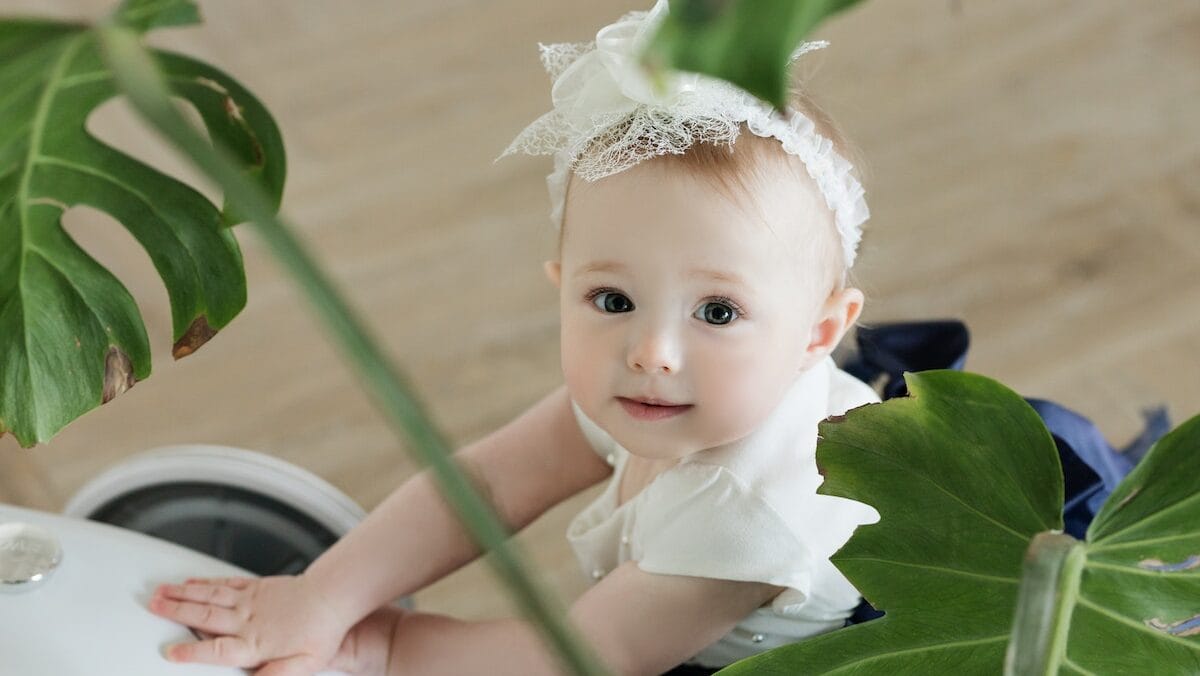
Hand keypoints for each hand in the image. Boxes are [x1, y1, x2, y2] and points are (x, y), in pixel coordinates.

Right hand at [149, 574, 356, 674]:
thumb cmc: (321, 632)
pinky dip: (205, 583)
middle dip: (175, 612)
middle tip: (150, 607)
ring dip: (182, 594)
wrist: (334, 595)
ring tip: (159, 591)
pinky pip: (225, 583)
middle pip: (204, 616)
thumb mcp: (304, 665)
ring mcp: (250, 600)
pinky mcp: (256, 587)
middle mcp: (248, 620)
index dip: (192, 651)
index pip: (217, 650)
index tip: (170, 652)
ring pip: (210, 596)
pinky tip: (190, 582)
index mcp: (256, 644)